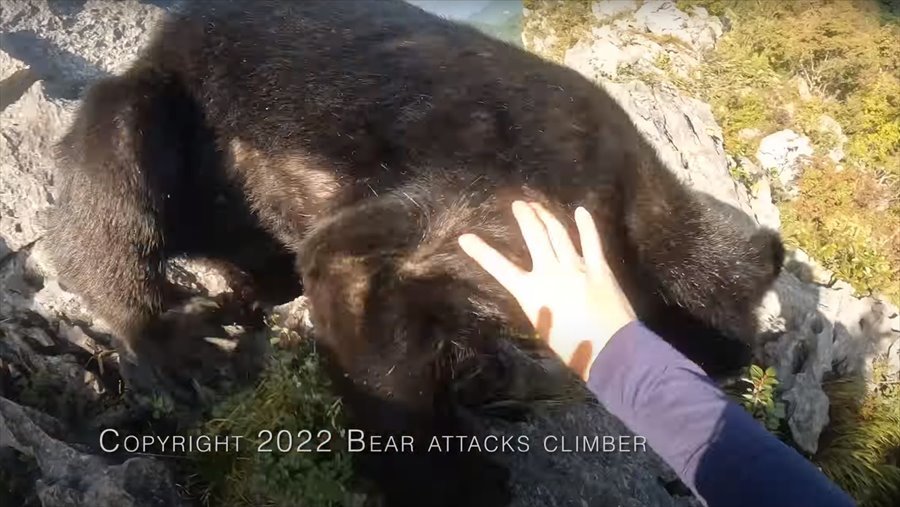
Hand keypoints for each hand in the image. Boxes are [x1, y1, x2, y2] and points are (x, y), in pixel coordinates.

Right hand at [458, 201, 634, 379]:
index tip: (465, 238)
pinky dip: (586, 226)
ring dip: (546, 216)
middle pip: (534, 236)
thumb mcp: (543, 327)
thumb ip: (539, 305)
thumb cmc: (572, 348)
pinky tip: (581, 211)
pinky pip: (591, 242)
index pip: (499, 268)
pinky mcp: (599, 268)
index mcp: (531, 292)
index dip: (481, 252)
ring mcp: (576, 267)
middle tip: (518, 204)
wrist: (609, 349)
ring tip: (538, 206)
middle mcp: (550, 272)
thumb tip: (539, 293)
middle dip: (525, 217)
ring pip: (558, 234)